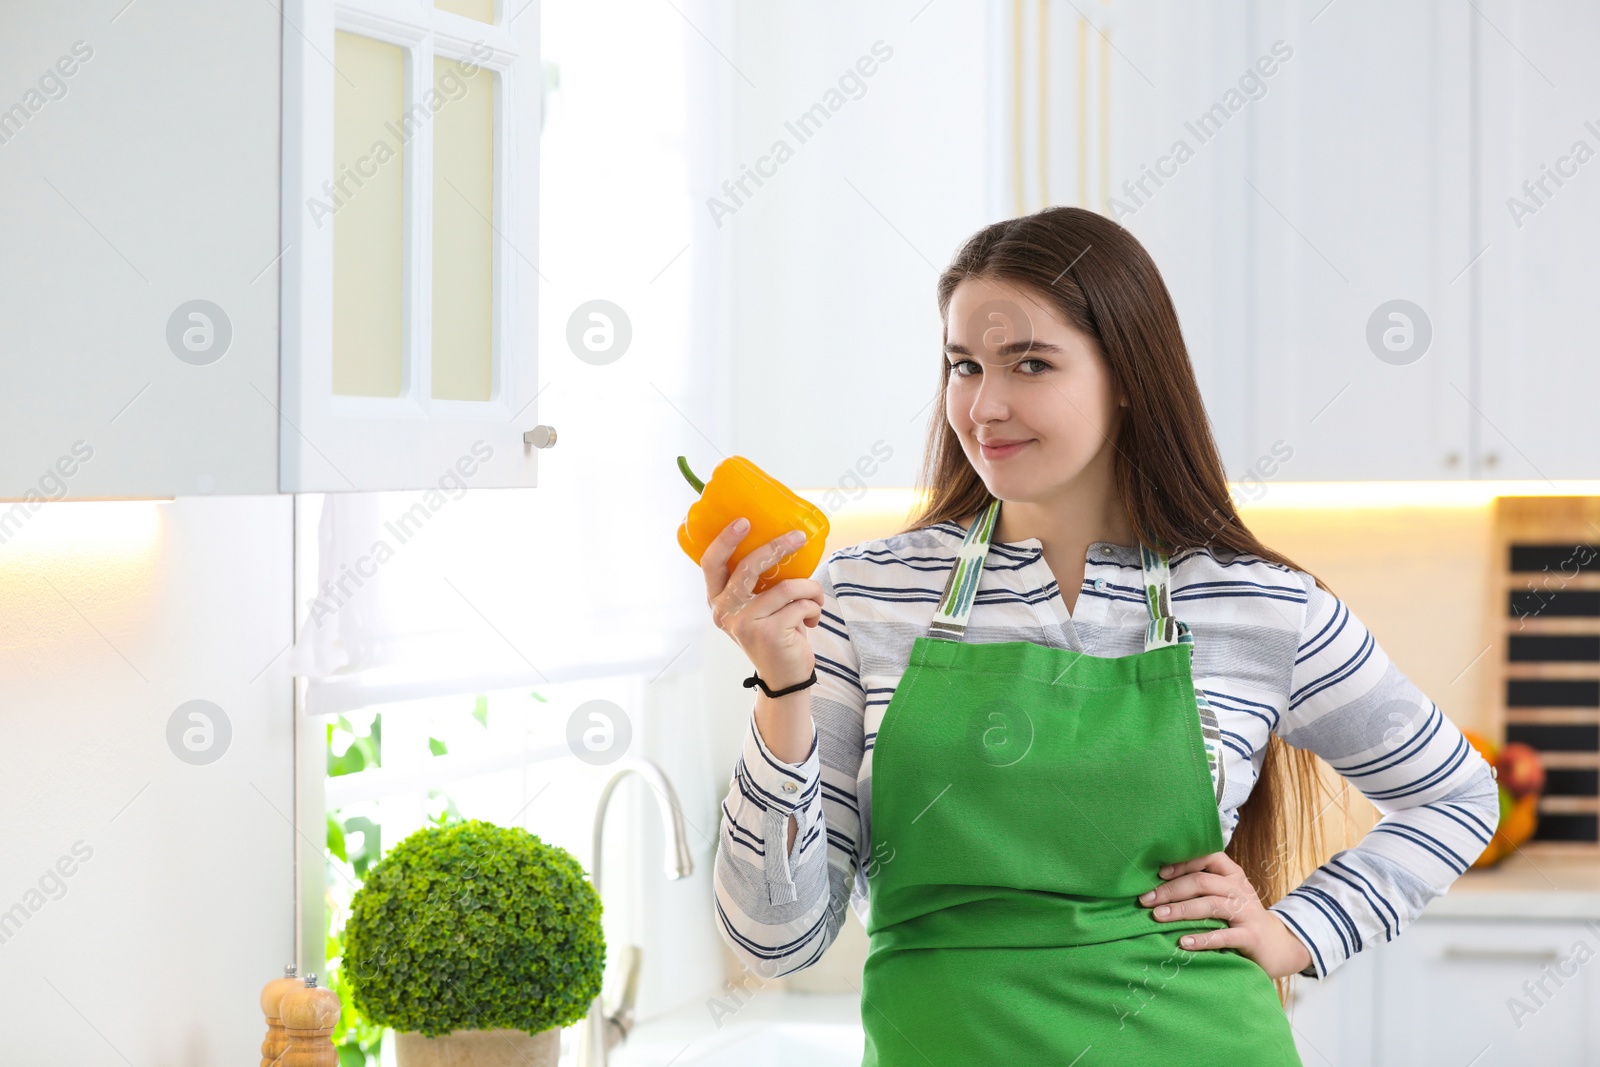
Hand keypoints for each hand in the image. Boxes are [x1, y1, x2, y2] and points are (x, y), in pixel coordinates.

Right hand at [701, 517, 822, 689]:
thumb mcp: (759, 607)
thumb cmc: (776, 633)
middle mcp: (725, 612)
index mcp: (718, 600)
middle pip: (749, 566)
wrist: (785, 677)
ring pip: (786, 587)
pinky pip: (800, 605)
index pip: (711, 563)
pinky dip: (813, 608)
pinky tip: (812, 619)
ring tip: (816, 599)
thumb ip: (758, 583)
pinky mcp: (768, 633)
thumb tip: (783, 541)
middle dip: (777, 548)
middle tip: (797, 537)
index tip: (744, 521)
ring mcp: (744, 623)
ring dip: (810, 589)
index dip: (725, 540)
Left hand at [1138, 851, 1312, 978]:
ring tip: (1158, 916)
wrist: (1279, 947)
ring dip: (1181, 910)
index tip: (1158, 873)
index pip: (1207, 857)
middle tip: (1146, 900)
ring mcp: (1247, 913)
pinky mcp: (1251, 936)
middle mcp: (1239, 889)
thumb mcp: (1225, 896)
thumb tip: (1157, 884)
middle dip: (1170, 890)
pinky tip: (1183, 942)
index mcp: (1231, 875)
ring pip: (1210, 905)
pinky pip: (1224, 935)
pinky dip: (1203, 938)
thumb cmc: (1240, 918)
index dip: (1181, 863)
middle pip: (1201, 882)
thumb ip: (1202, 887)